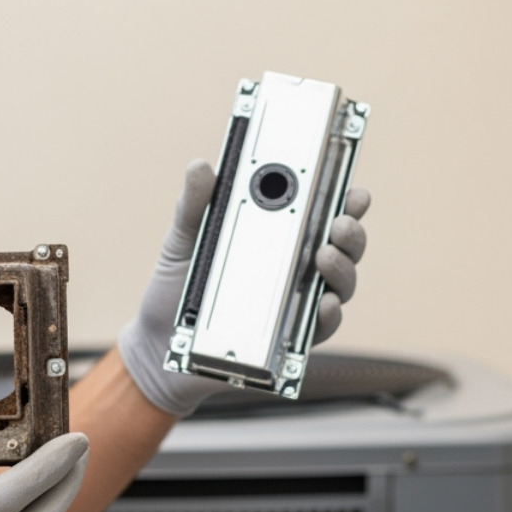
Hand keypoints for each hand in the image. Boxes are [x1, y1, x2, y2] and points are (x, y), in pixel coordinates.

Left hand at [117, 159, 369, 416]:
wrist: (157, 345)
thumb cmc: (175, 289)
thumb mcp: (184, 240)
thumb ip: (194, 204)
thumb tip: (201, 166)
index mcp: (277, 238)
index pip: (320, 214)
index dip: (344, 201)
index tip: (354, 190)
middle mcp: (294, 269)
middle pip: (340, 248)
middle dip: (350, 233)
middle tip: (340, 223)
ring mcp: (295, 304)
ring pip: (339, 286)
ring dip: (342, 270)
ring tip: (325, 256)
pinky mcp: (289, 341)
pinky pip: (320, 328)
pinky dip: (328, 315)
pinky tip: (324, 303)